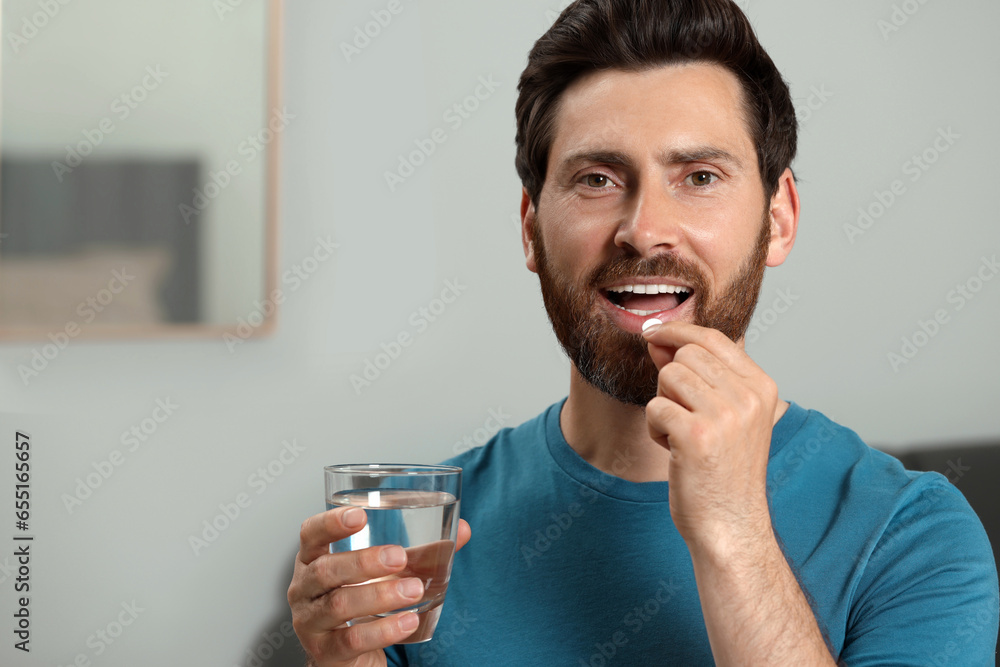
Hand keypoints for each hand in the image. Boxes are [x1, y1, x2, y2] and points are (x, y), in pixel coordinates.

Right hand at [288, 507, 471, 666]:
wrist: (347, 656)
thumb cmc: (361, 603)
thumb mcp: (384, 574)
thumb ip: (420, 553)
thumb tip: (462, 530)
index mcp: (314, 559)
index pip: (310, 533)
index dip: (330, 522)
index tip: (359, 515)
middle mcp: (304, 589)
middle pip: (325, 569)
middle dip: (364, 561)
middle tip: (400, 557)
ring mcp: (310, 622)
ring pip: (339, 605)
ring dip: (380, 595)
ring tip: (414, 590)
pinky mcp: (326, 652)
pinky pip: (351, 640)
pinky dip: (383, 630)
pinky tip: (408, 621)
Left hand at [641, 321, 777, 553]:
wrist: (731, 527)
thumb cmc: (724, 473)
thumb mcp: (728, 417)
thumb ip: (702, 375)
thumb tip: (659, 339)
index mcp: (762, 387)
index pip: (713, 337)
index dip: (678, 332)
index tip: (654, 334)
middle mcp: (748, 397)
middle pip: (685, 356)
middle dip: (670, 383)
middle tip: (684, 419)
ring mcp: (724, 415)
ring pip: (667, 378)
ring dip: (663, 407)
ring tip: (683, 437)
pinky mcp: (696, 436)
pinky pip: (654, 408)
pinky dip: (655, 430)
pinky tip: (676, 453)